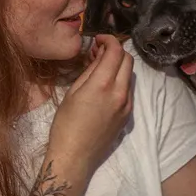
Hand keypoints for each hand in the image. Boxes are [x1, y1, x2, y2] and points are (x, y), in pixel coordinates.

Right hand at [47, 35, 133, 176]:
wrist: (75, 156)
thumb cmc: (66, 124)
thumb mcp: (73, 92)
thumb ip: (90, 71)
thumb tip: (99, 56)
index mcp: (103, 84)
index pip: (116, 51)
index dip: (108, 39)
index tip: (98, 39)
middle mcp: (120, 92)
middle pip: (128, 60)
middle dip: (115, 51)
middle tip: (98, 53)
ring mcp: (127, 105)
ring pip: (130, 74)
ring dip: (118, 65)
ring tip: (100, 69)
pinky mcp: (128, 115)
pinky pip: (128, 89)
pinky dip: (119, 80)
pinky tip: (104, 87)